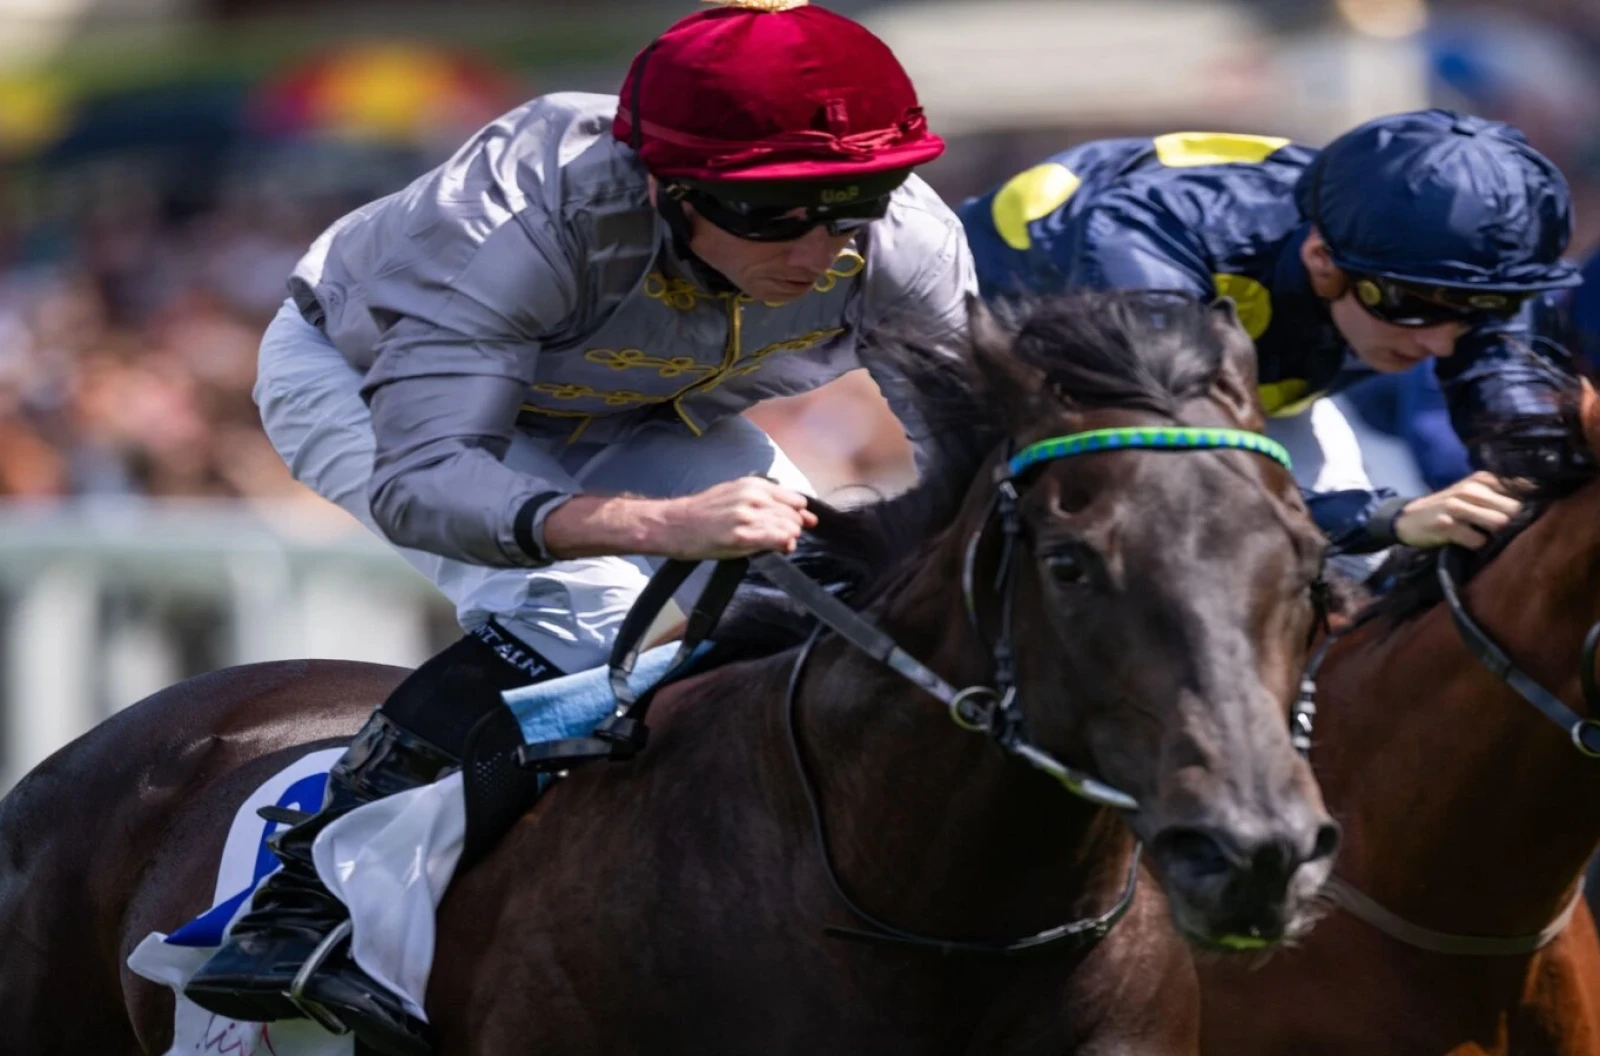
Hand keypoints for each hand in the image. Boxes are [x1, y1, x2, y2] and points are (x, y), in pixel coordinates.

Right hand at [652, 477, 817, 559]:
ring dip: (789, 539)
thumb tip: (798, 514)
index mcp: (754, 485)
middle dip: (794, 529)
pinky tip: (778, 548)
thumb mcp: (735, 493)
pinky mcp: (742, 536)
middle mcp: (754, 497)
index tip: (795, 524)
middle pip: (794, 516)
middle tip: (783, 538)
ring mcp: (748, 516)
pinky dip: (783, 545)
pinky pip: (778, 539)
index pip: (796, 500)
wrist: (676, 524)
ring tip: (777, 544)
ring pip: (790, 528)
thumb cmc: (704, 511)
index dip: (799, 515)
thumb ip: (765, 500)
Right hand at [1393, 471, 1521, 549]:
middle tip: (1516, 535)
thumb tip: (1540, 506)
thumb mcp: (1473, 494)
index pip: (1522, 489)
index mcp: (1483, 478)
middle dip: (1518, 524)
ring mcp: (1457, 506)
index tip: (1533, 517)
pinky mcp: (1446, 526)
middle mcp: (1471, 489)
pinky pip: (1477, 540)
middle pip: (1514, 509)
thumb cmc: (1448, 508)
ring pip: (1499, 523)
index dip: (1532, 506)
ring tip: (1496, 542)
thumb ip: (1502, 495)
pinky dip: (1480, 547)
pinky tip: (1474, 546)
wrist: (1407, 518)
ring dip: (1501, 536)